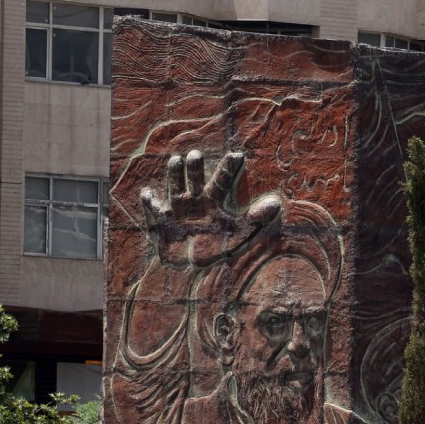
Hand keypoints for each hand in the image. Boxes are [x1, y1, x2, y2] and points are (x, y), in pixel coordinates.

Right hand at [139, 150, 281, 269]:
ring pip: (176, 188)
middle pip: (195, 180)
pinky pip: (155, 210)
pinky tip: (148, 194)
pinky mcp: (163, 222)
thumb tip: (276, 204)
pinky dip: (151, 203)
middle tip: (196, 154)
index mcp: (213, 203)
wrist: (192, 268)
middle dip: (195, 168)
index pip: (222, 182)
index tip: (238, 155)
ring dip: (175, 175)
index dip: (229, 169)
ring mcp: (178, 210)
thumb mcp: (239, 235)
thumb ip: (256, 220)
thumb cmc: (216, 248)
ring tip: (175, 160)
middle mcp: (195, 202)